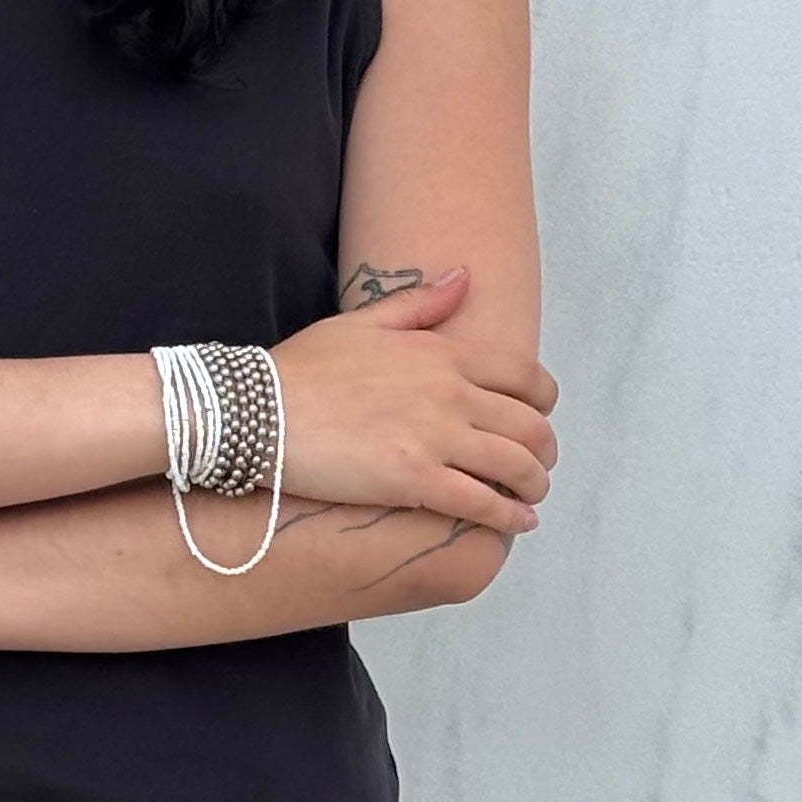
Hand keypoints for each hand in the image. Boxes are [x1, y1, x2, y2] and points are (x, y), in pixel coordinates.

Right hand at [268, 270, 558, 537]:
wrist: (257, 410)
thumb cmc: (303, 367)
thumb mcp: (360, 323)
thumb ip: (419, 304)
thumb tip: (464, 277)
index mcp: (439, 353)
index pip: (524, 375)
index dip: (543, 402)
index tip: (537, 417)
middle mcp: (448, 393)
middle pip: (530, 426)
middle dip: (544, 450)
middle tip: (536, 465)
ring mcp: (435, 437)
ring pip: (517, 467)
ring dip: (534, 486)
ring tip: (528, 498)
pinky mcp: (416, 481)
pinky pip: (484, 504)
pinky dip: (510, 518)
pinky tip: (514, 523)